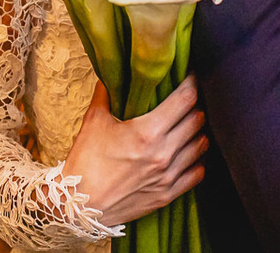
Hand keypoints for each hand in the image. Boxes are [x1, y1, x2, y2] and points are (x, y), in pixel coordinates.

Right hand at [61, 75, 206, 226]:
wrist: (78, 207)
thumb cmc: (85, 162)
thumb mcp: (94, 121)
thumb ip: (106, 93)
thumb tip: (110, 72)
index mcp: (147, 132)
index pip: (185, 99)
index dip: (191, 83)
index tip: (189, 77)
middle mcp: (163, 153)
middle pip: (197, 119)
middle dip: (195, 105)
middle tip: (188, 100)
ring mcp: (168, 176)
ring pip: (201, 144)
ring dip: (198, 131)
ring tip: (190, 124)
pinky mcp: (168, 194)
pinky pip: (198, 172)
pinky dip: (198, 159)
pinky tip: (189, 152)